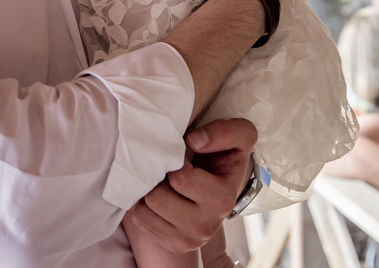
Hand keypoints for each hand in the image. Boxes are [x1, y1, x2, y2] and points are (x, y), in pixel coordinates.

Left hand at [127, 118, 257, 252]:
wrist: (220, 186)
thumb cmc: (224, 157)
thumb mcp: (239, 137)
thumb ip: (224, 132)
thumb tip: (193, 141)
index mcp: (222, 200)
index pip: (180, 178)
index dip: (173, 160)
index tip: (180, 156)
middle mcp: (206, 226)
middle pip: (157, 198)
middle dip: (157, 179)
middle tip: (167, 171)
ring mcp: (189, 240)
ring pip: (145, 211)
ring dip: (148, 192)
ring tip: (162, 183)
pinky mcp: (173, 244)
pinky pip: (140, 221)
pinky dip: (143, 206)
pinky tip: (159, 197)